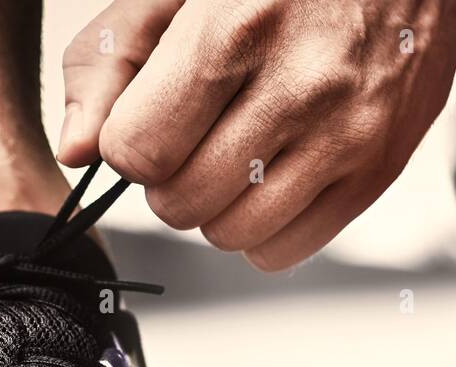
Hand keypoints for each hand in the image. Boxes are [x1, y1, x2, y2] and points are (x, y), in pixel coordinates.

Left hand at [59, 0, 455, 270]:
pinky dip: (259, 230)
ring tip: (233, 153)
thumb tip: (77, 152)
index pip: (142, 149)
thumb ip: (110, 60)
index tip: (148, 120)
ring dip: (213, 208)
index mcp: (239, 25)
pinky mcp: (378, 172)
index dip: (130, 143)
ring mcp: (348, 136)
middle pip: (183, 201)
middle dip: (168, 178)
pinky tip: (269, 178)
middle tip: (192, 136)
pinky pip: (284, 251)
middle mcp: (302, 85)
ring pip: (230, 235)